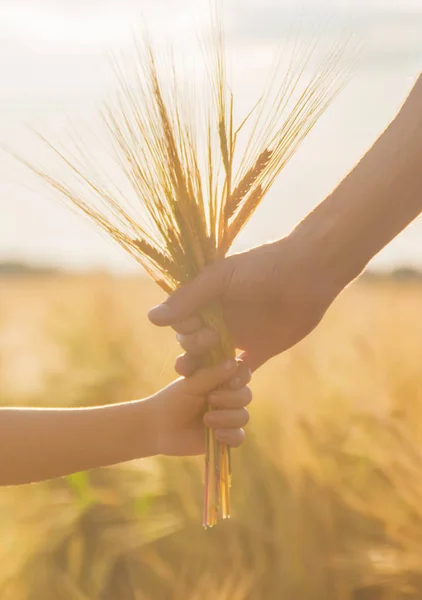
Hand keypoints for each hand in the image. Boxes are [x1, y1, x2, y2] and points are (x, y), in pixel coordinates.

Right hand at [148, 230, 347, 372]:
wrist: (309, 272)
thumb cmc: (263, 267)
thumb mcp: (221, 278)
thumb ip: (189, 298)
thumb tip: (152, 319)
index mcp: (207, 301)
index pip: (183, 324)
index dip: (186, 332)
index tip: (200, 329)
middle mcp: (219, 320)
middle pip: (194, 347)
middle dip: (195, 352)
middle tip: (211, 344)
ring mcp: (239, 337)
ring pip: (213, 363)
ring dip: (208, 373)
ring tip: (209, 379)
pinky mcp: (260, 351)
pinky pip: (242, 372)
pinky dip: (236, 379)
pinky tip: (238, 377)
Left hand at [149, 359, 250, 455]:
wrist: (158, 427)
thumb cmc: (172, 400)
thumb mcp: (191, 385)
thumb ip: (212, 374)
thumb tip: (234, 362)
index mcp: (220, 380)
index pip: (242, 374)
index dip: (242, 377)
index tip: (231, 382)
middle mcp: (227, 397)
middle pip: (246, 395)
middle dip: (231, 399)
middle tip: (210, 400)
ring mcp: (227, 417)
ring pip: (243, 416)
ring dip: (227, 418)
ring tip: (206, 420)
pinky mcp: (224, 437)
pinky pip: (239, 437)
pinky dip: (230, 435)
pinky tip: (215, 435)